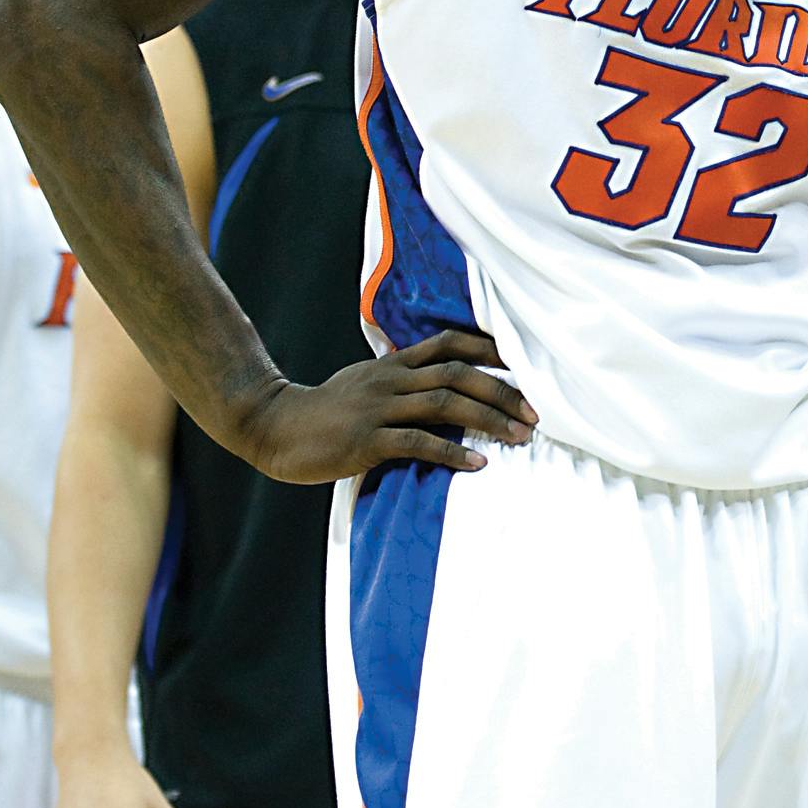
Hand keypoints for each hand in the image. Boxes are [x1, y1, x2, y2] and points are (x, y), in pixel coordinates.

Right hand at [235, 330, 536, 482]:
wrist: (272, 426)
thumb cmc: (323, 412)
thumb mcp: (363, 383)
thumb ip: (399, 380)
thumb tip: (435, 381)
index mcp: (392, 365)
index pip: (449, 343)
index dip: (489, 348)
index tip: (524, 363)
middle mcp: (390, 380)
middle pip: (458, 373)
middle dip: (502, 391)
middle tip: (535, 412)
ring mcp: (378, 408)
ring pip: (445, 404)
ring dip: (488, 419)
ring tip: (520, 436)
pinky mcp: (366, 439)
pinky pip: (417, 442)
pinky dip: (452, 452)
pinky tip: (478, 464)